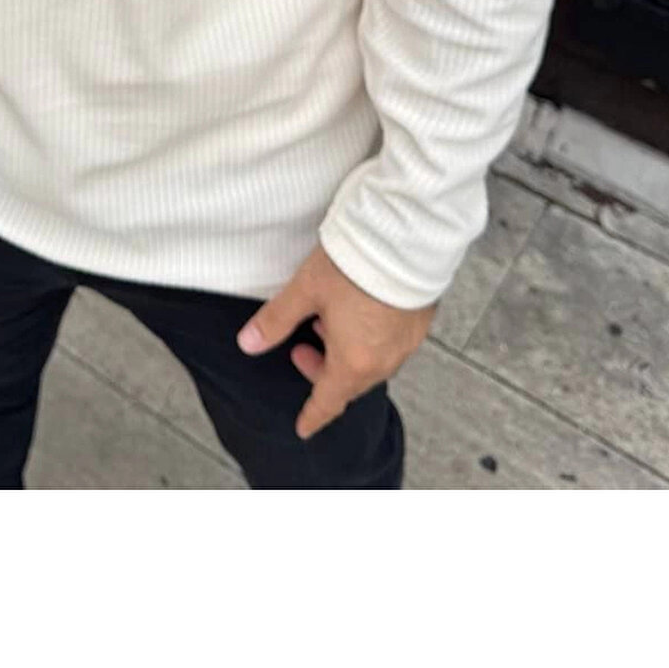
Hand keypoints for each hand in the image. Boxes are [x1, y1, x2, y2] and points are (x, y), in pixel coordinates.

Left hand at [237, 244, 435, 440]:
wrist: (404, 239)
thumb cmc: (355, 265)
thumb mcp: (305, 291)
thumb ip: (276, 321)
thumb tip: (248, 343)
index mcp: (354, 362)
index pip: (328, 401)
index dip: (312, 416)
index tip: (303, 427)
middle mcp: (384, 360)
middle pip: (349, 383)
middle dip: (323, 374)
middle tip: (302, 350)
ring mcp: (406, 343)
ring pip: (371, 364)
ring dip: (346, 355)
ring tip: (327, 324)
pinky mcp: (420, 322)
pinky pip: (391, 346)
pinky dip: (370, 341)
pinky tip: (360, 314)